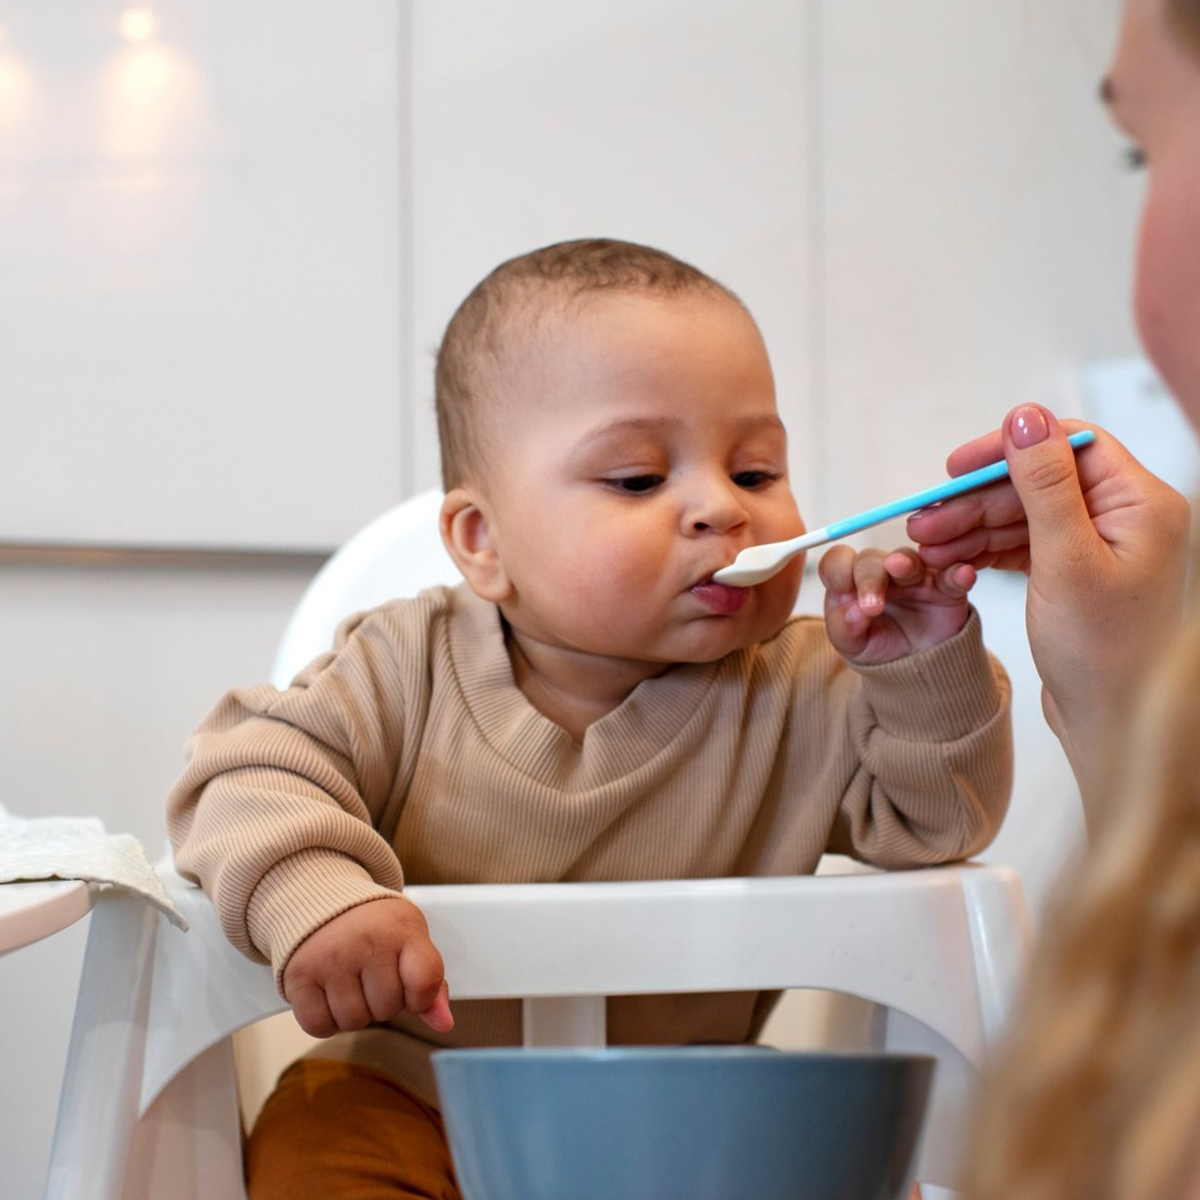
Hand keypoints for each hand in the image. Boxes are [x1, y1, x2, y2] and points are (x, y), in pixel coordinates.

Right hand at [282, 897, 453, 1038]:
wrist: (324, 905)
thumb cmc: (376, 929)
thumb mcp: (411, 942)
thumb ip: (431, 983)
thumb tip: (444, 1024)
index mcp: (402, 929)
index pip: (425, 982)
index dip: (421, 997)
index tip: (411, 985)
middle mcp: (366, 941)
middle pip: (387, 1009)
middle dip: (383, 1001)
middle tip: (372, 975)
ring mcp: (330, 958)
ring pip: (353, 1021)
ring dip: (354, 1012)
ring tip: (351, 982)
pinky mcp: (299, 975)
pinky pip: (318, 1026)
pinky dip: (325, 1020)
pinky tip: (329, 994)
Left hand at [820, 545, 975, 665]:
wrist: (916, 668)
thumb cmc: (878, 646)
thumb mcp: (852, 644)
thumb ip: (844, 628)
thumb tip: (852, 612)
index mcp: (852, 581)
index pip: (838, 561)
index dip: (838, 571)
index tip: (841, 591)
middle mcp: (882, 572)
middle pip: (870, 560)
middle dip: (868, 580)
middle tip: (872, 607)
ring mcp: (915, 577)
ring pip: (908, 560)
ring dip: (903, 563)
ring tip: (899, 567)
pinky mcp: (946, 589)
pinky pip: (953, 575)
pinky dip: (958, 573)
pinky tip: (962, 574)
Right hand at [906, 405, 1189, 809]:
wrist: (1115, 725)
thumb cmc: (1105, 653)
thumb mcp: (1066, 559)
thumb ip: (1043, 484)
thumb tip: (1025, 415)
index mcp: (1140, 503)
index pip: (1067, 447)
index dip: (1007, 450)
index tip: (955, 468)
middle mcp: (1125, 519)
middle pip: (1037, 483)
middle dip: (975, 500)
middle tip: (923, 522)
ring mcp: (1099, 548)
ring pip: (1024, 516)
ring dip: (972, 526)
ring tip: (925, 546)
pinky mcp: (1075, 575)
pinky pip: (1024, 546)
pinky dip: (986, 550)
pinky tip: (952, 560)